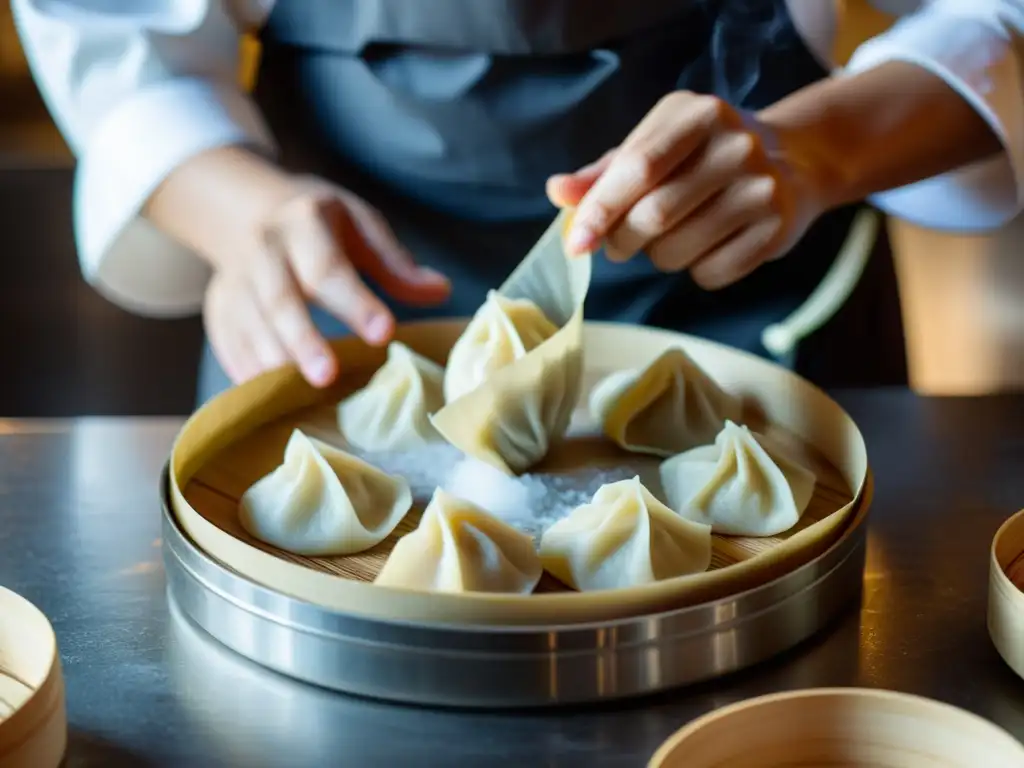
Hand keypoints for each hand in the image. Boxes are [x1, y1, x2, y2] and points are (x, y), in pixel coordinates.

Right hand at [202, 174, 449, 386]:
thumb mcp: (359, 224)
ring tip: (299, 396)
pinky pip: (230, 345)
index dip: (355, 302)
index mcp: (304, 222)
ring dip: (274, 363)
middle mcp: (263, 250)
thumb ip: (396, 263)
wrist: (243, 209)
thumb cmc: (318, 223)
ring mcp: (234, 281)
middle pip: (280, 300)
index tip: (385, 333)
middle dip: (303, 341)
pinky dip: (249, 372)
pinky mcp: (219, 310)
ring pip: (250, 326)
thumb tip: (443, 291)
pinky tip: (270, 397)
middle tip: (327, 377)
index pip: (329, 267)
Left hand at [547, 91, 828, 288]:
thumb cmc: (703, 155)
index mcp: (699, 115)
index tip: (576, 243)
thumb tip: (557, 191)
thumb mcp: (656, 145)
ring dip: (658, 257)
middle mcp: (737, 146)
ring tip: (671, 237)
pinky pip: (710, 274)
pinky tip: (708, 245)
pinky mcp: (777, 230)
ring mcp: (762, 189)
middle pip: (654, 216)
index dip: (599, 209)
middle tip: (619, 244)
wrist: (794, 161)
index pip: (638, 167)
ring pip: (677, 251)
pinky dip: (695, 270)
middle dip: (622, 241)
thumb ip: (605, 172)